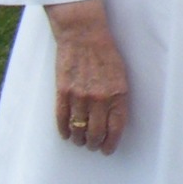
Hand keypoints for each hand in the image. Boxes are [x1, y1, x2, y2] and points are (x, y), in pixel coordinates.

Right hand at [47, 0, 128, 154]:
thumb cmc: (105, 53)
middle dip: (94, 144)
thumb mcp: (121, 75)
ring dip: (79, 139)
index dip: (111, 143)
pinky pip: (62, 119)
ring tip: (80, 140)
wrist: (83, 34)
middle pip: (96, 133)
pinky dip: (63, 130)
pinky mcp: (63, 91)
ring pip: (78, 129)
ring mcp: (80, 95)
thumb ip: (118, 98)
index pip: (116, 128)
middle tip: (93, 146)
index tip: (107, 149)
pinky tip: (66, 133)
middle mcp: (100, 98)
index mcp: (118, 94)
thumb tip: (114, 121)